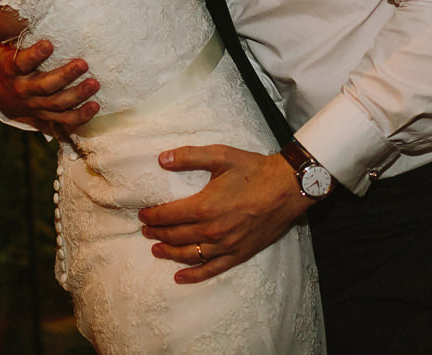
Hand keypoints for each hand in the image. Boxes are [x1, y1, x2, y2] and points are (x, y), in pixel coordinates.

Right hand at [0, 7, 98, 134]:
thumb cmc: (4, 64)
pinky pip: (65, 120)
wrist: (5, 100)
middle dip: (64, 75)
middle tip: (83, 63)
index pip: (22, 64)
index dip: (35, 55)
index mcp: (12, 71)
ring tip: (94, 84)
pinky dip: (81, 116)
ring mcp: (38, 105)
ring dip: (77, 95)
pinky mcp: (49, 116)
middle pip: (45, 86)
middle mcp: (25, 90)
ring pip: (58, 104)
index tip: (49, 43)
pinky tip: (94, 106)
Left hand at [137, 146, 311, 282]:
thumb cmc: (254, 170)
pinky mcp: (239, 254)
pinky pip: (211, 269)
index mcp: (204, 207)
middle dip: (157, 234)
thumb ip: (189, 157)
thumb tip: (161, 159)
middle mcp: (212, 231)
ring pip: (189, 255)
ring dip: (169, 254)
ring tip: (156, 250)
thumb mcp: (221, 155)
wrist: (288, 188)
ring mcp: (226, 246)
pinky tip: (179, 276)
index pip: (168, 215)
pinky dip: (193, 275)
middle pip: (175, 236)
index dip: (152, 216)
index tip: (143, 215)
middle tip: (146, 231)